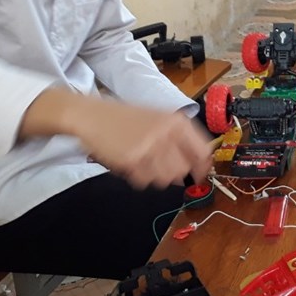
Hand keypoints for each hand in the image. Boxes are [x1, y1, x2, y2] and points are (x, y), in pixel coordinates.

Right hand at [75, 98, 214, 188]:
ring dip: (156, 176)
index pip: (202, 151)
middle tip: (159, 166)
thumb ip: (180, 138)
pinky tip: (131, 162)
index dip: (203, 167)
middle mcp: (166, 133)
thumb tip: (199, 164)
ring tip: (143, 162)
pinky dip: (139, 177)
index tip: (200, 174)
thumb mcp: (159, 118)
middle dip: (174, 173)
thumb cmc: (125, 117)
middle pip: (183, 169)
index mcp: (176, 122)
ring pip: (166, 178)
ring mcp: (149, 147)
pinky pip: (145, 181)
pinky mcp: (132, 159)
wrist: (91, 115)